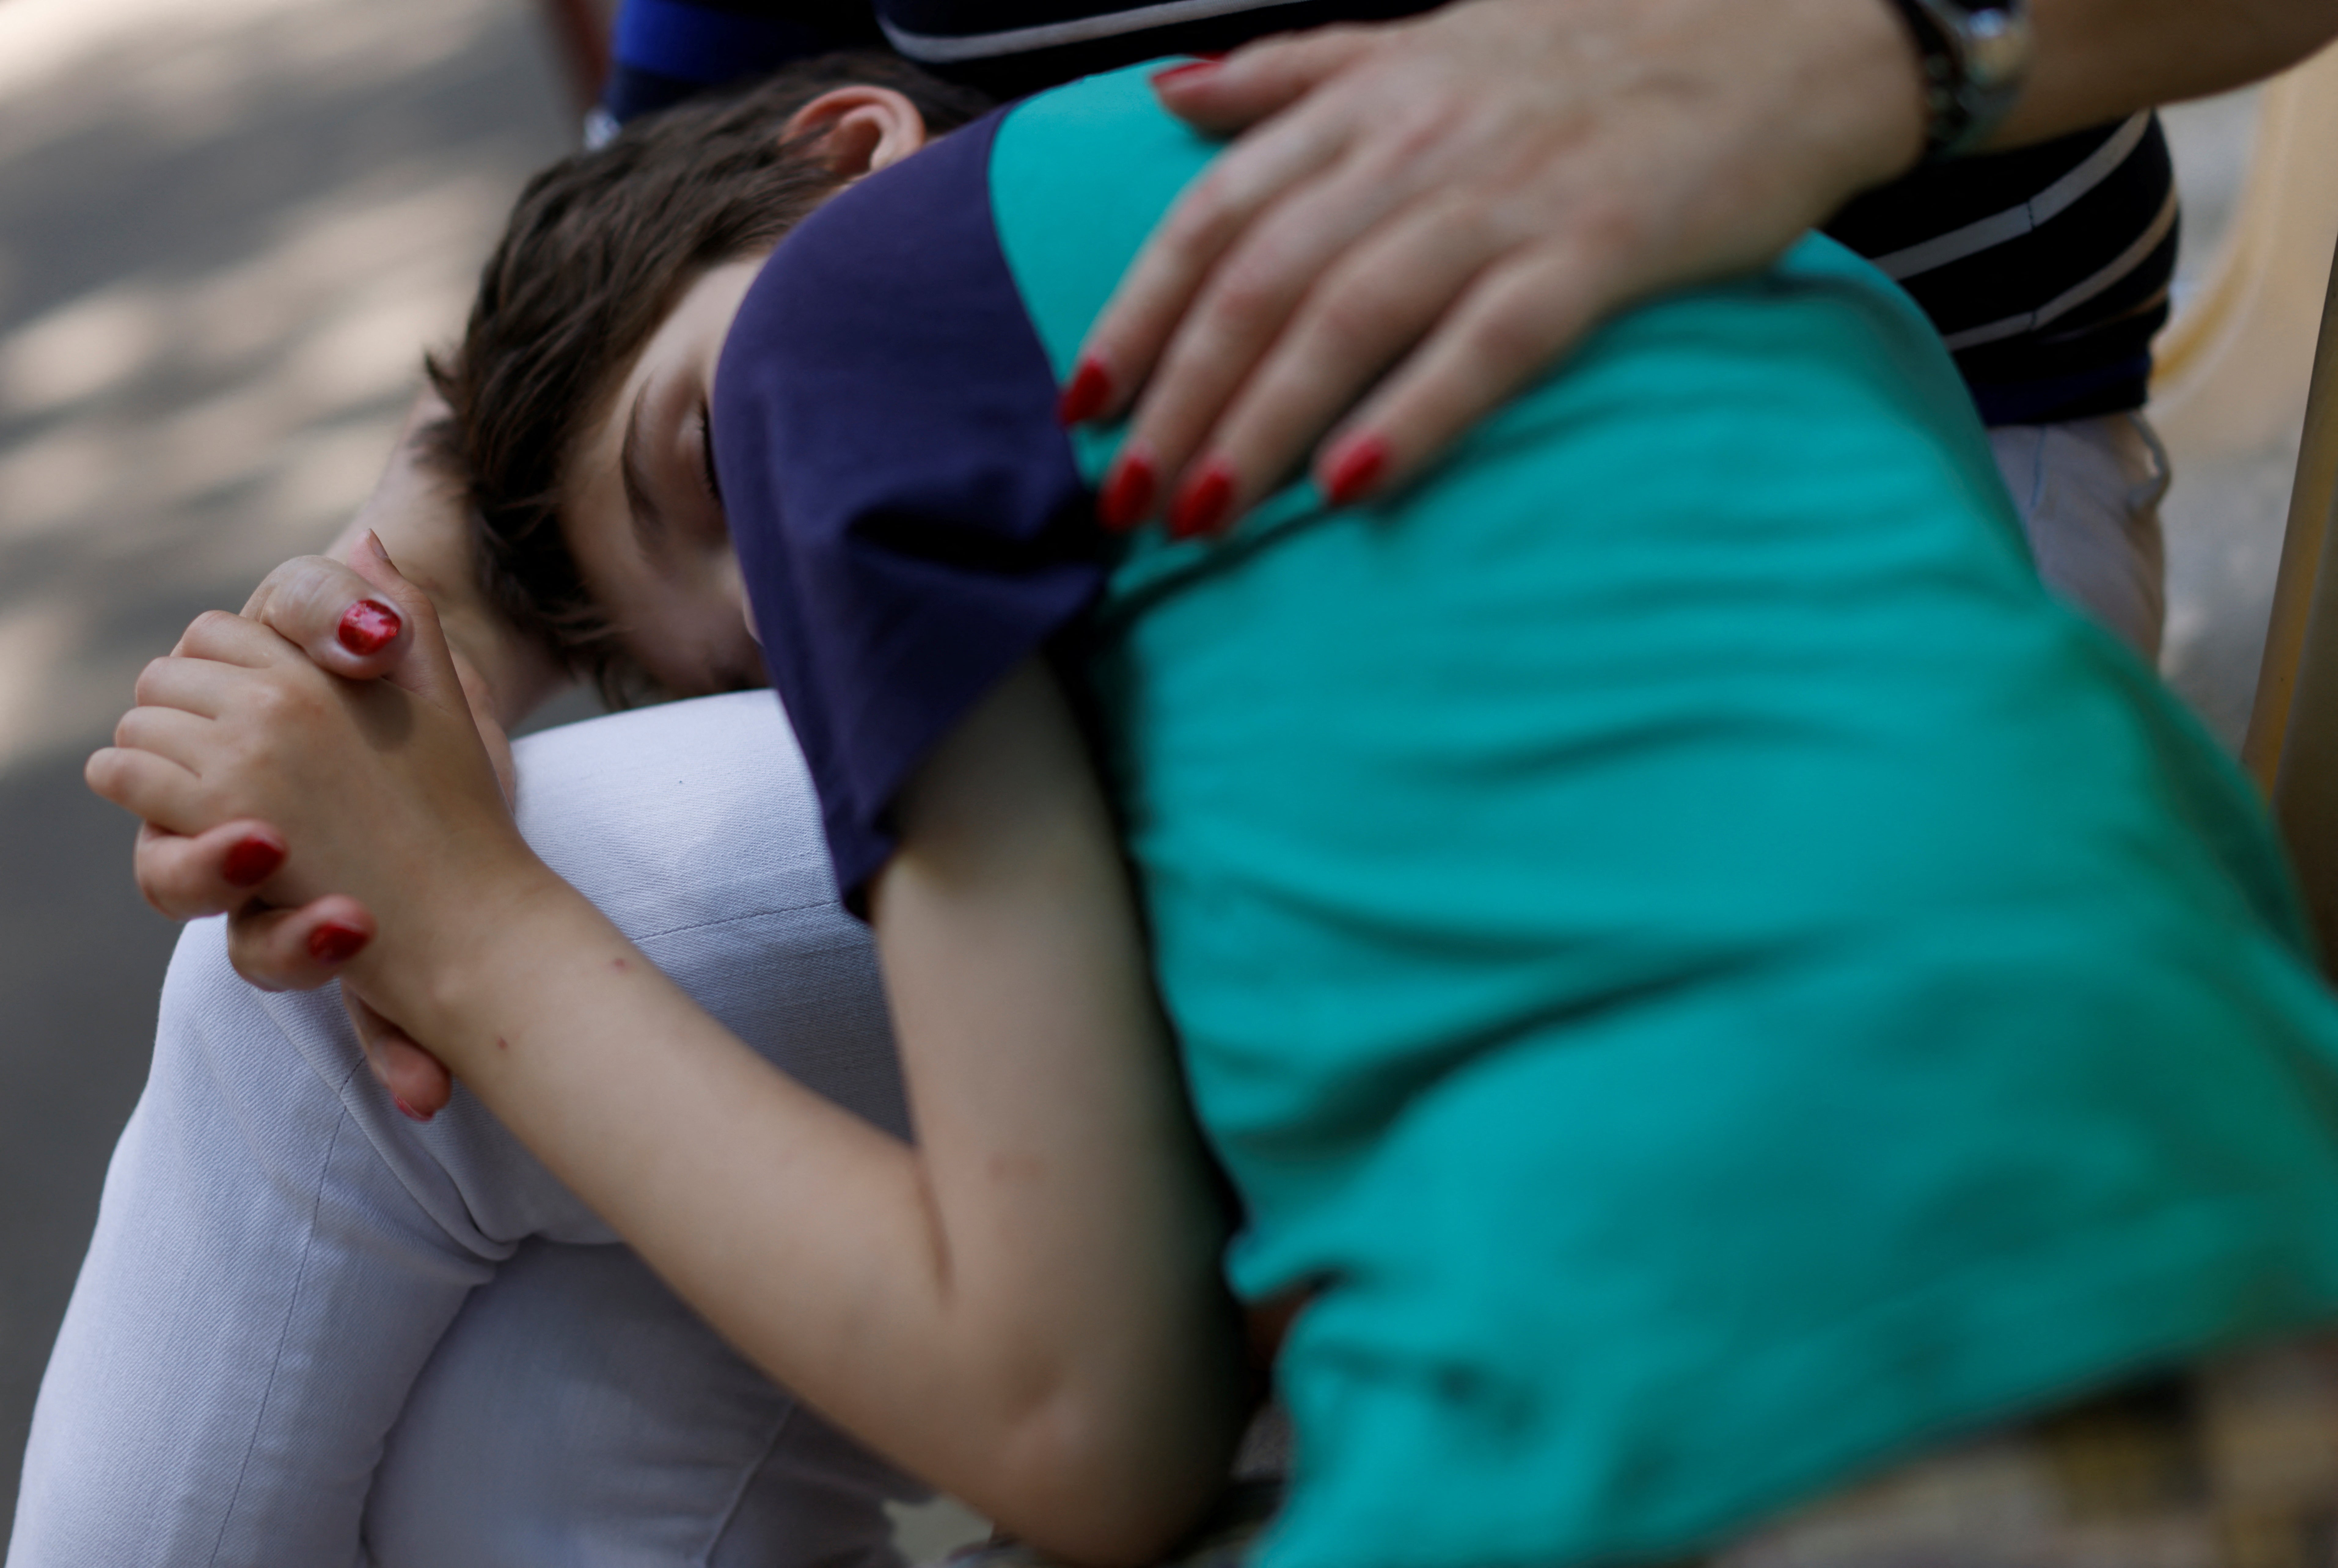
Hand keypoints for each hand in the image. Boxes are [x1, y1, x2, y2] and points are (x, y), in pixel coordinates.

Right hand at [87, 536, 537, 1104]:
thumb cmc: (414, 686)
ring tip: (349, 928)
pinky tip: (429, 1087)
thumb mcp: (392, 636)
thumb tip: (373, 536)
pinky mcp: (381, 961)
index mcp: (226, 764)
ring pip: (251, 955)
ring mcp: (312, 909)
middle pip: (179, 878)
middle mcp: (249, 842)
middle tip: (270, 847)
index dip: (173, 763)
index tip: (234, 743)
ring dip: (293, 954)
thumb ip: (354, 597)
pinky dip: (397, 1054)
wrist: (488, 744)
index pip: (150, 772)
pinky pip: (372, 1028)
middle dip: (216, 869)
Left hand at [1068, 0, 1926, 533]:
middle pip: (1260, 279)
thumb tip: (1167, 98)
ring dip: (1263, 420)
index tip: (1082, 400)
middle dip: (1179, 395)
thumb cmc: (1594, 47)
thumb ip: (1294, 73)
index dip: (1139, 308)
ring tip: (1203, 514)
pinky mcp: (1603, 248)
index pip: (1214, 213)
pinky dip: (1416, 411)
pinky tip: (1352, 486)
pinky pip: (1490, 339)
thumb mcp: (1427, 36)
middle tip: (1123, 500)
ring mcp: (1510, 195)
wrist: (1787, 27)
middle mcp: (1420, 144)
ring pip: (1350, 314)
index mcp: (1370, 100)